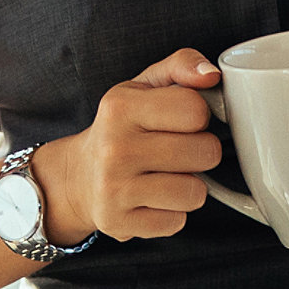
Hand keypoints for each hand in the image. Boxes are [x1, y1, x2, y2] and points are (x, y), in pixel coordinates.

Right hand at [38, 49, 223, 245]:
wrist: (78, 176)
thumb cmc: (122, 128)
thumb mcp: (144, 86)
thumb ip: (181, 65)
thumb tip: (211, 74)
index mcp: (120, 107)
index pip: (196, 109)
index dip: (198, 115)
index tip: (181, 120)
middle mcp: (114, 149)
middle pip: (205, 152)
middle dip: (200, 152)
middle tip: (176, 151)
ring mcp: (114, 190)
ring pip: (196, 192)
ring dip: (190, 186)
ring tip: (166, 176)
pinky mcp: (118, 223)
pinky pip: (178, 222)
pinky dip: (172, 213)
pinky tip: (152, 199)